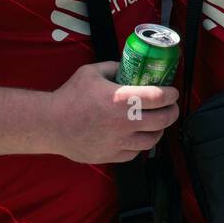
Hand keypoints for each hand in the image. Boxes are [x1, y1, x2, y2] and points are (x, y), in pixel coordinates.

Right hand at [46, 62, 178, 163]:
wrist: (50, 124)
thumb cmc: (70, 97)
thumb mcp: (92, 72)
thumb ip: (114, 68)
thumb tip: (129, 67)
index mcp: (122, 99)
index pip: (159, 97)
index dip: (172, 94)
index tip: (173, 92)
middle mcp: (125, 122)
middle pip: (163, 120)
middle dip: (172, 112)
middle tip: (171, 107)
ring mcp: (119, 142)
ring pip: (152, 140)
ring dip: (159, 130)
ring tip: (158, 123)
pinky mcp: (111, 155)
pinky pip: (135, 153)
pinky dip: (141, 145)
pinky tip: (139, 137)